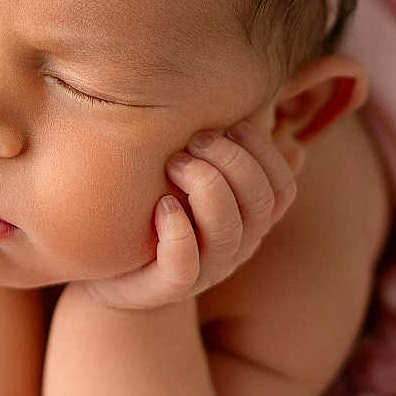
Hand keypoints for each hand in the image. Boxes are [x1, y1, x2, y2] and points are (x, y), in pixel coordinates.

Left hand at [64, 119, 305, 310]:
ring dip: (206, 186)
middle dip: (232, 161)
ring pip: (227, 231)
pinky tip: (161, 203)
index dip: (265, 153)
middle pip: (260, 203)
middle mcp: (236, 245)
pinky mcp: (168, 287)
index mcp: (249, 218)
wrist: (114, 274)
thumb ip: (220, 149)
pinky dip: (177, 230)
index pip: (282, 188)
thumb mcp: (190, 176)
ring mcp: (206, 270)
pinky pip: (184, 265)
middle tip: (194, 140)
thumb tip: (258, 109)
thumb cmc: (155, 211)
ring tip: (173, 163)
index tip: (233, 124)